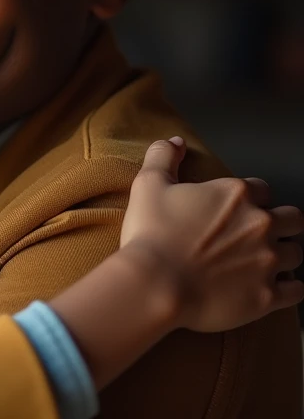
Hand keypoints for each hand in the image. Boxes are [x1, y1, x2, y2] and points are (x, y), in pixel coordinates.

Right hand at [120, 137, 303, 332]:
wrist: (155, 284)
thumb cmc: (151, 233)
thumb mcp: (149, 184)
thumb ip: (164, 156)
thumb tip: (175, 141)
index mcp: (236, 195)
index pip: (261, 189)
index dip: (249, 197)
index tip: (235, 209)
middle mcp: (260, 224)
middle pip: (293, 219)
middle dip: (281, 223)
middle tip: (258, 233)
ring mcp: (268, 262)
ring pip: (297, 254)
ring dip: (284, 255)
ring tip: (265, 261)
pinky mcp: (268, 296)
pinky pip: (297, 291)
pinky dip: (288, 288)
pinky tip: (273, 287)